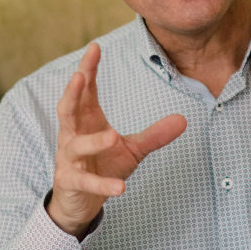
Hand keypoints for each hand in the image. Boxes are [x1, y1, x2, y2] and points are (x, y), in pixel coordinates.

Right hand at [48, 43, 186, 236]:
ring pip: (76, 145)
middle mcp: (72, 135)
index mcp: (86, 121)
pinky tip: (121, 187)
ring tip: (112, 136)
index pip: (85, 91)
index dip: (88, 69)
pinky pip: (86, 182)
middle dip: (72, 92)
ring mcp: (69, 159)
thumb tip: (183, 119)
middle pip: (67, 109)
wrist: (81, 202)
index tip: (95, 47)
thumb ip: (154, 135)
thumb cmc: (103, 166)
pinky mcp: (70, 182)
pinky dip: (103, 184)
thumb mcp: (132, 149)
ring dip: (93, 141)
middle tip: (80, 75)